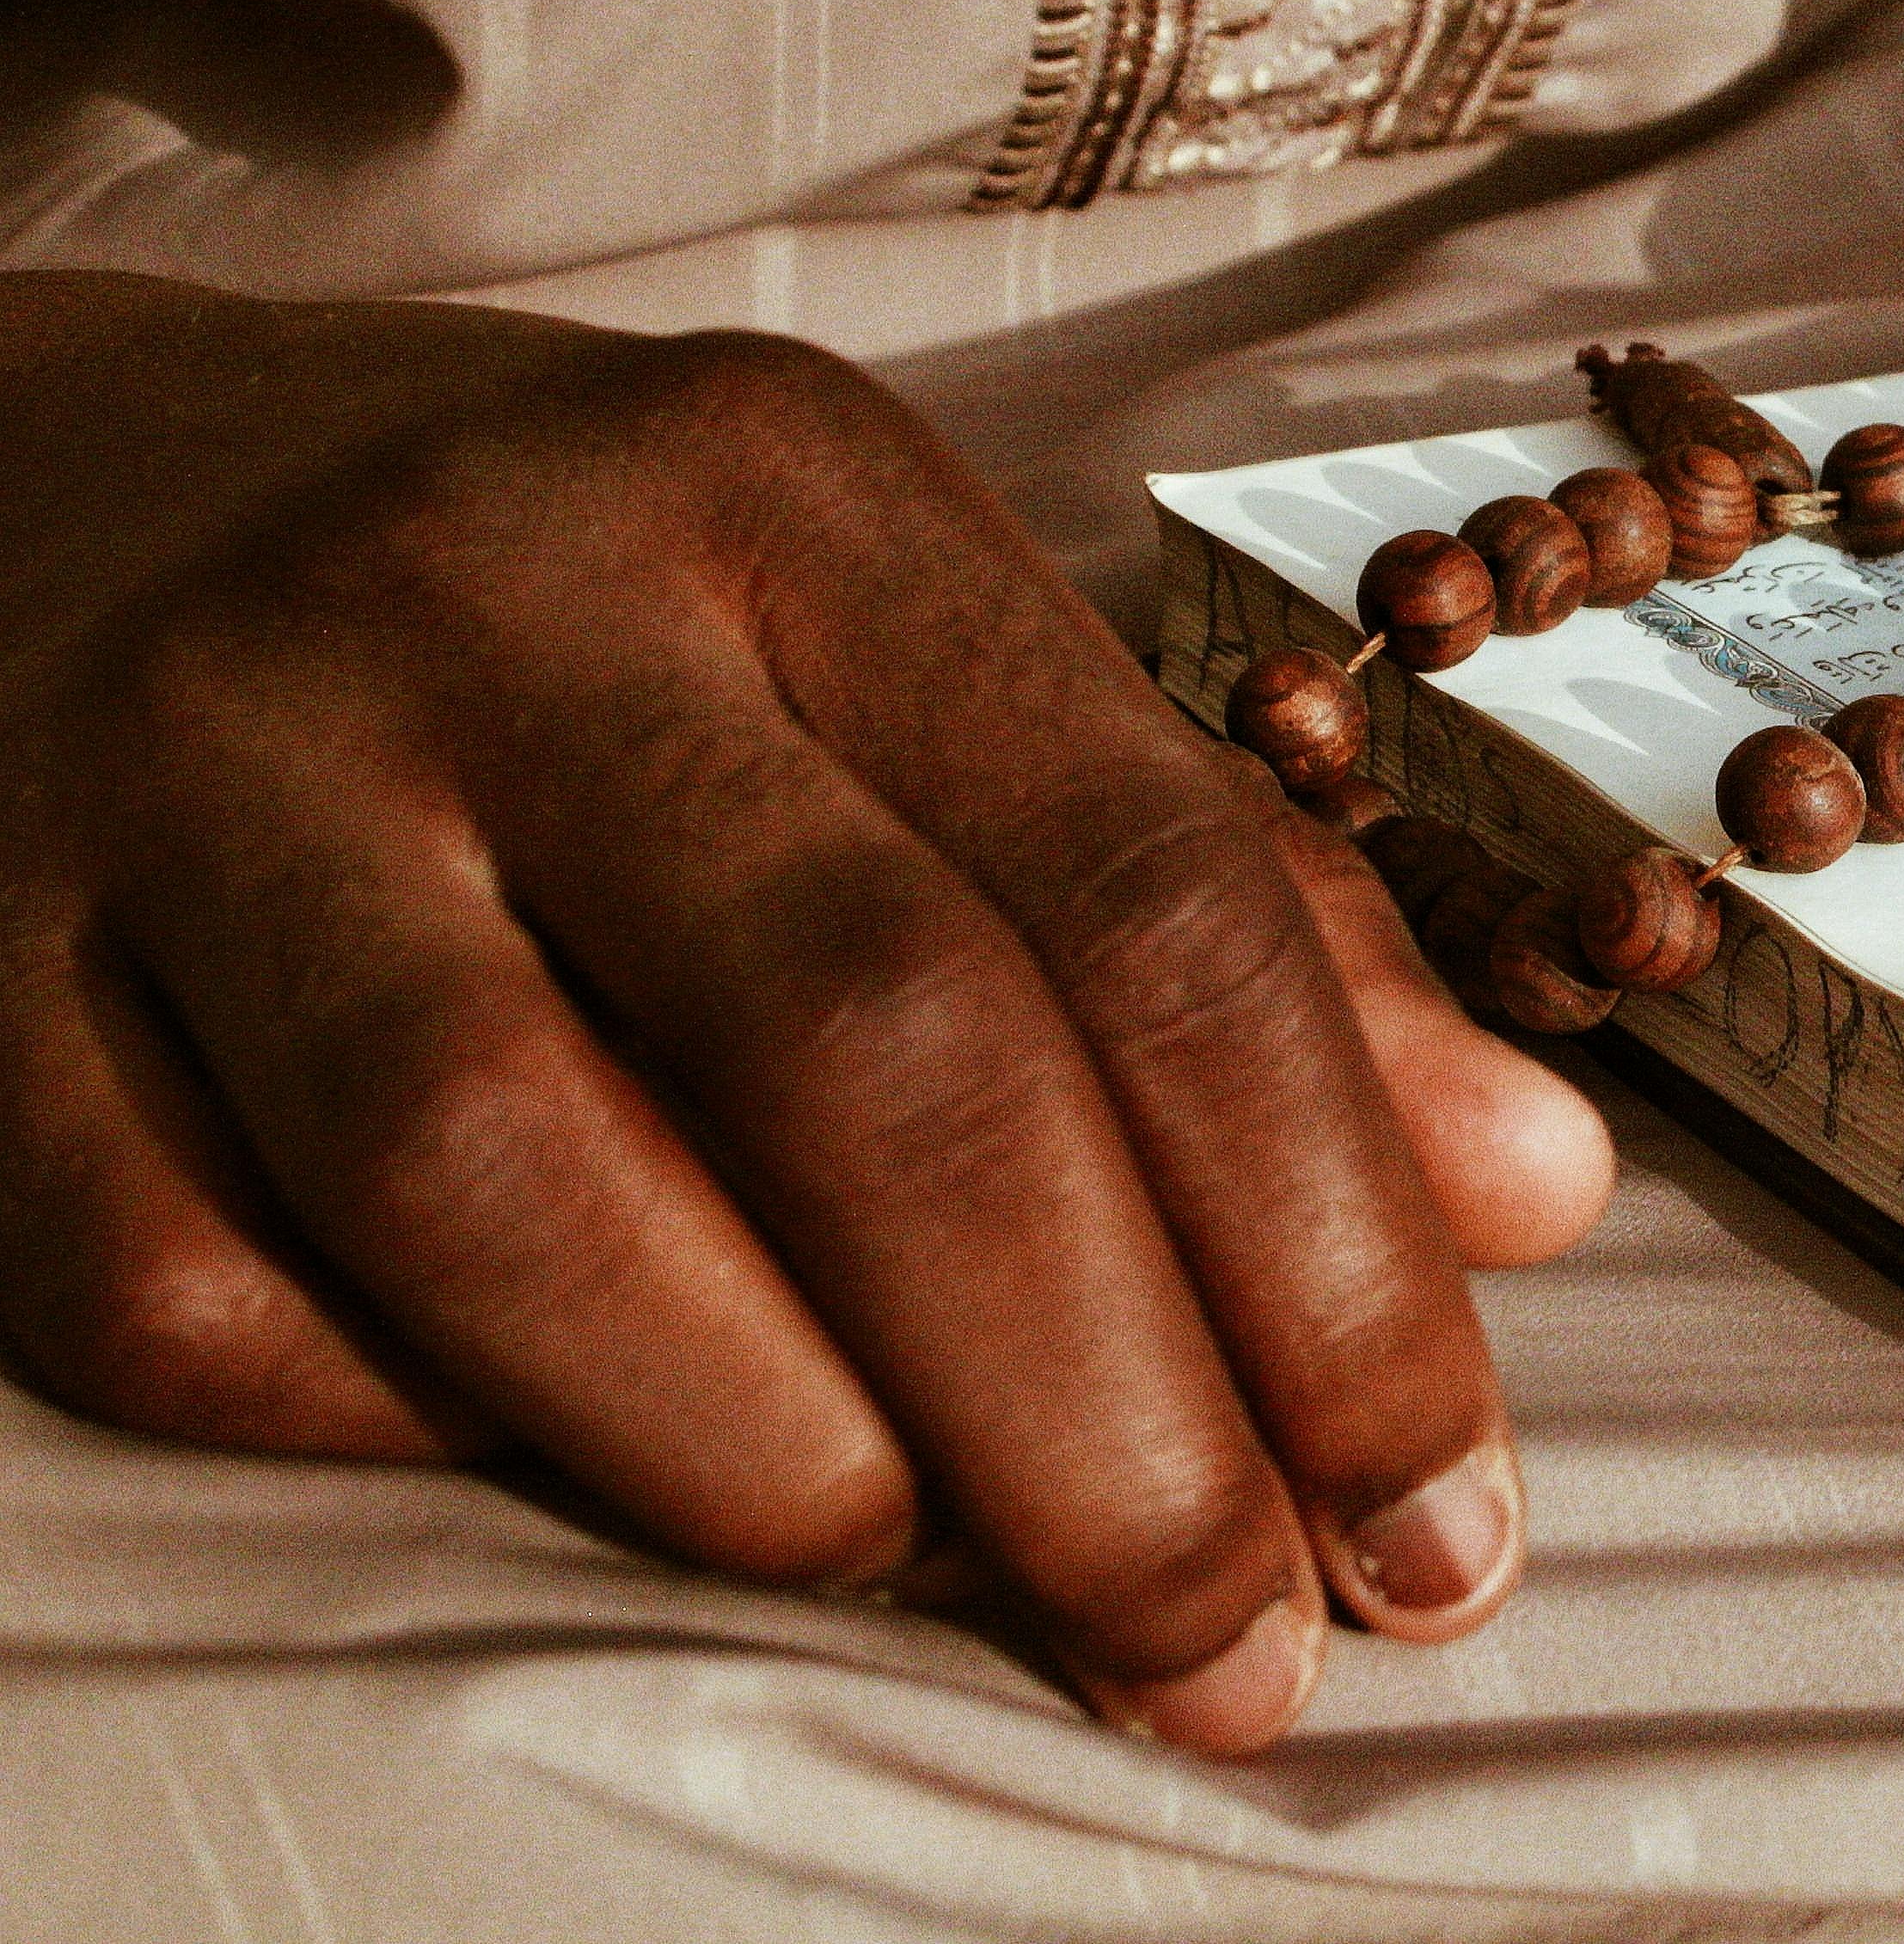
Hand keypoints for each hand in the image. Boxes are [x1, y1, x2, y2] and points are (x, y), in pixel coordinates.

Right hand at [0, 276, 1614, 1754]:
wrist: (58, 480)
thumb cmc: (588, 622)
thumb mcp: (915, 662)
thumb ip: (1216, 919)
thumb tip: (1529, 1196)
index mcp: (802, 500)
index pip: (1146, 897)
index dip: (1335, 1239)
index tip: (1441, 1508)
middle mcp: (508, 602)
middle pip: (876, 1048)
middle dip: (1111, 1413)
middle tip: (1243, 1651)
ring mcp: (207, 778)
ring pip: (522, 1179)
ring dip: (782, 1457)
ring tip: (959, 1581)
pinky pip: (203, 1301)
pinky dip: (426, 1445)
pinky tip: (598, 1489)